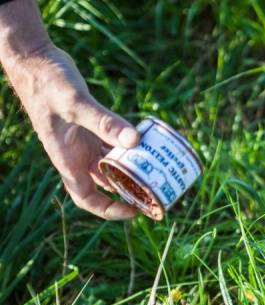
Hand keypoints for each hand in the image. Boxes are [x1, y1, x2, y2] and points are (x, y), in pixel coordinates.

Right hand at [0, 1, 138, 219]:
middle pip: (103, 187)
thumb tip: (136, 142)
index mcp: (66, 159)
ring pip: (110, 166)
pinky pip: (112, 146)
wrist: (34, 58)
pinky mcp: (88, 128)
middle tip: (156, 195)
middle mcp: (74, 156)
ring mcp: (81, 142)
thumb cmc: (47, 82)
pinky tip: (147, 145)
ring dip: (130, 172)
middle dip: (128, 193)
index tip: (135, 211)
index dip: (109, 210)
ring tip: (158, 174)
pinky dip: (128, 149)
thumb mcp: (77, 103)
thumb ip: (104, 122)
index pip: (86, 198)